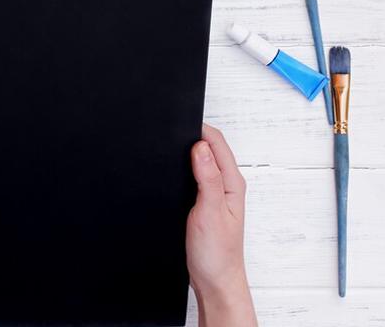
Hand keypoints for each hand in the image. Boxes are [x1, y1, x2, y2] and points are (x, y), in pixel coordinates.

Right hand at [187, 124, 256, 326]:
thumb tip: (199, 147)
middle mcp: (226, 185)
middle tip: (171, 127)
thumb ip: (207, 178)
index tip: (178, 122)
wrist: (214, 281)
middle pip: (211, 147)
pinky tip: (176, 169)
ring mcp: (216, 193)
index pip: (217, 142)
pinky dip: (186, 167)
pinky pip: (196, 175)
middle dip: (193, 134)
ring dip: (189, 150)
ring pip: (202, 160)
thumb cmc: (217, 253)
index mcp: (231, 183)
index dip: (199, 128)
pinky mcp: (205, 202)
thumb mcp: (209, 212)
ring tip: (172, 143)